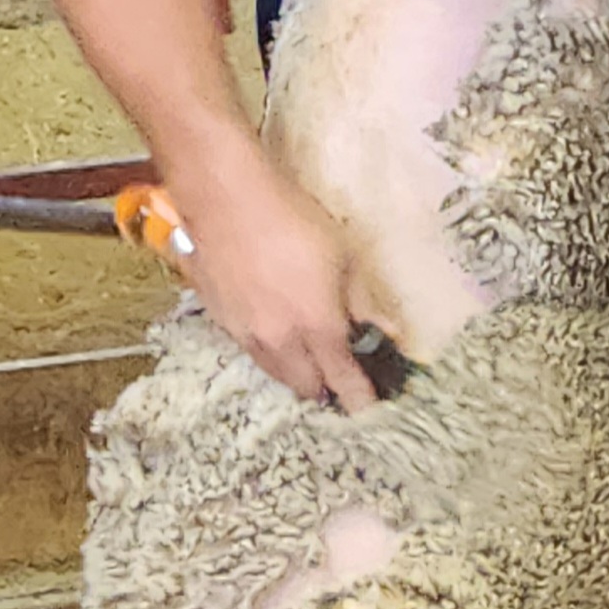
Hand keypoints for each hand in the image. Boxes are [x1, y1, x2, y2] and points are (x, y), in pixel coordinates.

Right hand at [170, 144, 382, 411]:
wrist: (225, 198)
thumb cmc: (293, 220)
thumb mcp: (344, 256)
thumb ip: (365, 300)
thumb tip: (388, 331)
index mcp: (317, 327)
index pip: (343, 379)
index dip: (358, 398)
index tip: (368, 410)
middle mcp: (279, 341)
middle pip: (304, 385)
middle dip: (324, 387)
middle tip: (336, 376)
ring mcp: (244, 333)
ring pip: (274, 371)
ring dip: (293, 371)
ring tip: (305, 359)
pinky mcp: (219, 319)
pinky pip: (249, 348)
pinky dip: (267, 349)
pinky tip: (271, 329)